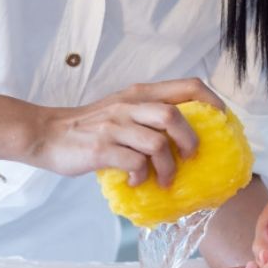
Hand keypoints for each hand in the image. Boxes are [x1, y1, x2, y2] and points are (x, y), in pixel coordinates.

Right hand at [27, 78, 225, 185]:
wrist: (46, 134)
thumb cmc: (90, 126)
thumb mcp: (123, 109)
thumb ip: (150, 115)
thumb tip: (189, 137)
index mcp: (140, 94)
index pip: (187, 86)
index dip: (212, 101)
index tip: (222, 120)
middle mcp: (129, 106)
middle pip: (173, 115)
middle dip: (189, 141)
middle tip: (190, 158)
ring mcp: (115, 127)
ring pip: (157, 143)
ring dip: (168, 167)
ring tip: (164, 180)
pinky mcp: (102, 149)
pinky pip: (134, 163)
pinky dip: (141, 176)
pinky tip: (136, 181)